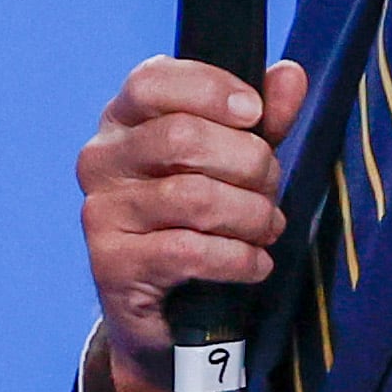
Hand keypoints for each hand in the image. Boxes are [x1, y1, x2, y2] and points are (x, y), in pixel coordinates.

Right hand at [78, 56, 306, 391]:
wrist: (165, 315)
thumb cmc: (196, 223)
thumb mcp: (232, 165)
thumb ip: (260, 121)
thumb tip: (289, 76)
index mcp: (123, 121)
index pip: (152, 80)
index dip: (211, 90)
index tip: (256, 114)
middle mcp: (101, 161)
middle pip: (182, 138)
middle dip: (248, 163)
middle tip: (270, 188)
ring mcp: (101, 213)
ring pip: (193, 196)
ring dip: (250, 215)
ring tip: (267, 228)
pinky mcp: (112, 264)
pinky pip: (189, 251)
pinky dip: (237, 258)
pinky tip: (255, 263)